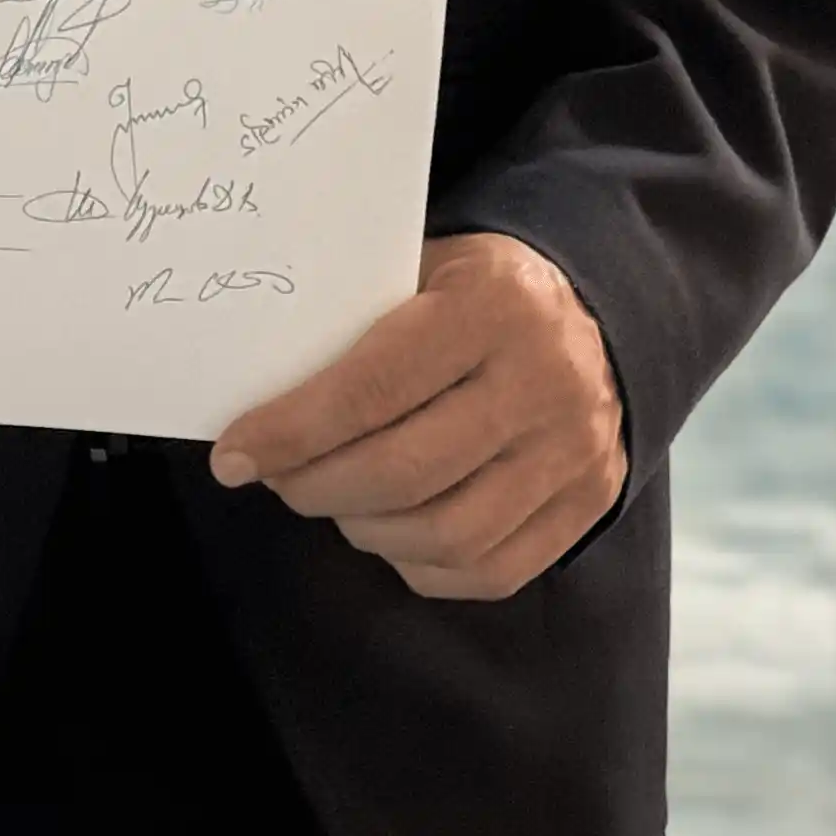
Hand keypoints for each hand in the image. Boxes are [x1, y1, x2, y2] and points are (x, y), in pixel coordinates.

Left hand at [206, 230, 626, 602]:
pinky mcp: (590, 504)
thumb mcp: (424, 265)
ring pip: (446, 534)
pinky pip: (490, 570)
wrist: (601, 313)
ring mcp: (575, 452)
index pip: (375, 386)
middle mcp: (544, 381)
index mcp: (493, 305)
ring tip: (333, 502)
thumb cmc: (481, 289)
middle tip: (278, 479)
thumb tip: (259, 393)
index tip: (235, 454)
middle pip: (406, 471)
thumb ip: (356, 320)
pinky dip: (421, 565)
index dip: (293, 430)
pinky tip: (390, 532)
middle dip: (317, 487)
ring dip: (365, 530)